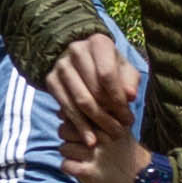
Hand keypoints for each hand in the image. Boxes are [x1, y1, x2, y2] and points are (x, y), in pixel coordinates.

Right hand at [45, 33, 142, 163]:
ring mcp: (61, 65)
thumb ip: (130, 81)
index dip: (118, 99)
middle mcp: (76, 50)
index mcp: (98, 43)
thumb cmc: (109, 65)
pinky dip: (79, 126)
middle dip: (109, 115)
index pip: (107, 74)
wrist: (81, 59)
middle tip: (121, 131)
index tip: (128, 117)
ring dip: (96, 123)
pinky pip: (66, 108)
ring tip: (110, 137)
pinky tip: (91, 140)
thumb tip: (130, 96)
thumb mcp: (124, 69)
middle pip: (93, 90)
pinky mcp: (51, 80)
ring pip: (79, 101)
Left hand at [70, 116, 144, 182]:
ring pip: (64, 148)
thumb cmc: (128, 155)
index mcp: (109, 124)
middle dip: (67, 137)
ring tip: (80, 158)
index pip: (79, 114)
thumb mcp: (122, 130)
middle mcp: (102, 137)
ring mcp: (95, 154)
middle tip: (76, 144)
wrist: (143, 182)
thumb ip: (105, 116)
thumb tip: (79, 106)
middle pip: (66, 130)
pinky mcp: (89, 172)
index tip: (78, 128)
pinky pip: (66, 165)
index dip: (74, 121)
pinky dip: (69, 168)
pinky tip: (79, 169)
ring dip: (69, 154)